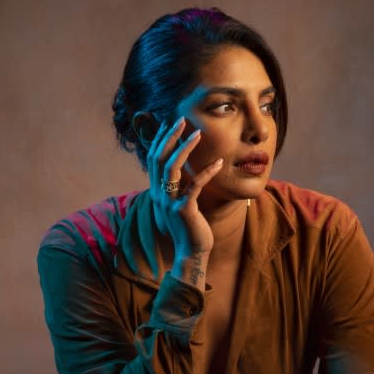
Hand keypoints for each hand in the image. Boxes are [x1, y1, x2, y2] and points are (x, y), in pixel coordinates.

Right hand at [146, 117, 223, 278]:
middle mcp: (159, 195)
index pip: (154, 158)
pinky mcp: (184, 211)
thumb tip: (185, 172)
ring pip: (171, 168)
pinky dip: (207, 172)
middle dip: (169, 136)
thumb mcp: (181, 203)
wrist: (190, 254)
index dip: (160, 139)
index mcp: (158, 191)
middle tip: (181, 119)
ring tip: (198, 134)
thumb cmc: (190, 228)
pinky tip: (220, 163)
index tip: (170, 123)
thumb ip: (179, 188)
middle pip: (158, 158)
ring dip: (185, 148)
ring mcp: (169, 202)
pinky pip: (194, 186)